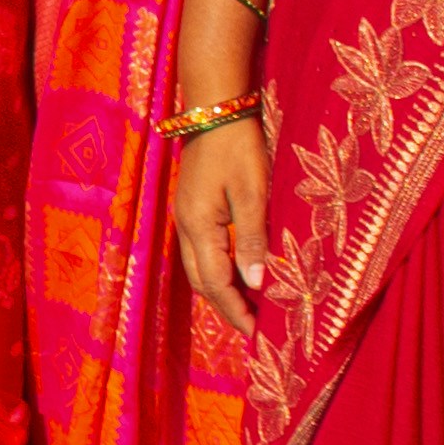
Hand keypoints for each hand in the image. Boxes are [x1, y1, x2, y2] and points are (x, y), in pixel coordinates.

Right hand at [168, 119, 273, 336]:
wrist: (214, 109)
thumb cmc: (238, 148)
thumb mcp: (253, 193)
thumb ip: (252, 239)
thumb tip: (256, 284)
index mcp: (199, 226)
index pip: (216, 282)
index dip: (236, 311)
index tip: (258, 335)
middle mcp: (185, 226)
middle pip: (201, 281)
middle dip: (226, 307)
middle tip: (254, 328)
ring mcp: (185, 216)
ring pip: (198, 268)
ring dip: (221, 290)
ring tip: (249, 306)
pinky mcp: (191, 207)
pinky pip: (201, 251)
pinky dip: (218, 270)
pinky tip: (238, 272)